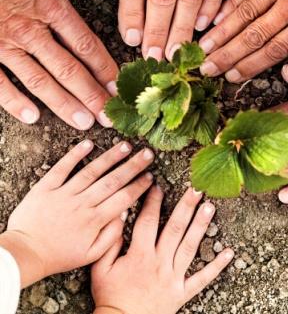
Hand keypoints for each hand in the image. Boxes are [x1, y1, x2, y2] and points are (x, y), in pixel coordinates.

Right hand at [0, 0, 120, 128]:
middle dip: (90, 95)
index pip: (85, 45)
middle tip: (107, 117)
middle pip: (67, 69)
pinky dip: (13, 101)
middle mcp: (30, 29)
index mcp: (49, 6)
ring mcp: (3, 43)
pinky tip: (32, 116)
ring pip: (38, 80)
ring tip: (82, 122)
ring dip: (62, 104)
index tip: (118, 87)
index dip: (105, 68)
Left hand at [0, 140, 153, 286]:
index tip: (150, 176)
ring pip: (92, 171)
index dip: (138, 186)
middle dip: (132, 166)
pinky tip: (89, 143)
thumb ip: (111, 236)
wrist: (26, 253)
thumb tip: (124, 213)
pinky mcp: (47, 187)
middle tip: (147, 154)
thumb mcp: (90, 255)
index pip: (123, 198)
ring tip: (126, 145)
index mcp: (94, 220)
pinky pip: (63, 167)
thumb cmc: (60, 255)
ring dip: (110, 157)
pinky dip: (75, 154)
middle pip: (112, 181)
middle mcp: (82, 203)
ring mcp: (65, 193)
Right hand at [92, 188, 233, 313]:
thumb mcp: (100, 269)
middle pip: (175, 228)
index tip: (157, 185)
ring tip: (210, 206)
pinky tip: (229, 253)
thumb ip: (109, 242)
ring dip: (201, 225)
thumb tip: (119, 216)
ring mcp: (173, 277)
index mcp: (140, 255)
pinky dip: (216, 266)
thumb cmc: (110, 297)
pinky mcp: (182, 292)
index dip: (153, 201)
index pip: (148, 221)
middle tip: (196, 188)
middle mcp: (159, 262)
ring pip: (190, 246)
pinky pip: (202, 279)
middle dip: (186, 206)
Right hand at [199, 0, 287, 81]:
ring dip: (221, 32)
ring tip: (202, 46)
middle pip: (254, 36)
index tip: (231, 76)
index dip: (251, 65)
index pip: (276, 49)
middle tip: (206, 68)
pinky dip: (230, 3)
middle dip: (227, 55)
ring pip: (245, 13)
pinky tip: (215, 15)